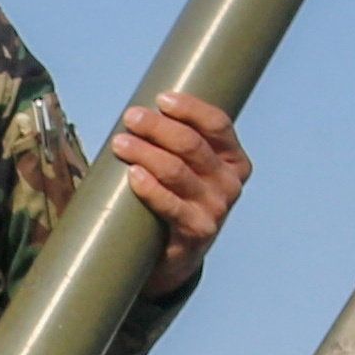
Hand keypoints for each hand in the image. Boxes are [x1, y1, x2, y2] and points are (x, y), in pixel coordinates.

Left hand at [108, 92, 250, 283]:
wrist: (177, 255)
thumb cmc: (178, 198)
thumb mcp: (189, 168)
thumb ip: (177, 142)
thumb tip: (140, 111)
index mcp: (234, 160)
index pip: (218, 124)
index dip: (190, 108)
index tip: (161, 99)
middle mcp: (230, 183)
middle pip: (192, 145)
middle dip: (157, 127)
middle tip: (131, 118)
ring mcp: (216, 209)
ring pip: (177, 171)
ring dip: (145, 153)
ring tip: (120, 143)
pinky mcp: (197, 232)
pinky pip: (170, 205)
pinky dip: (150, 188)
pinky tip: (134, 174)